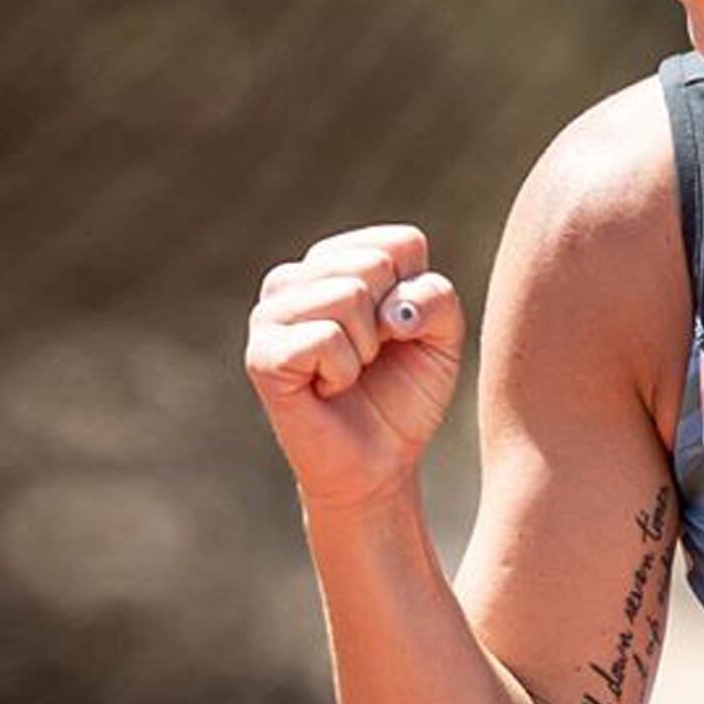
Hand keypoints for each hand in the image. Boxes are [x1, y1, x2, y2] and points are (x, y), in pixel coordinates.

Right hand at [243, 223, 464, 509]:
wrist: (378, 461)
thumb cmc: (405, 393)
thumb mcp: (442, 337)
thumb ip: (435, 297)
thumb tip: (392, 306)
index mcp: (334, 261)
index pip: (401, 242)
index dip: (417, 294)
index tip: (399, 332)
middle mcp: (294, 278)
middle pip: (374, 264)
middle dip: (391, 322)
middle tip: (372, 358)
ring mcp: (270, 314)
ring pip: (349, 295)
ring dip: (367, 348)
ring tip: (350, 372)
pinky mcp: (262, 354)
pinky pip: (326, 338)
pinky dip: (344, 371)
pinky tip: (328, 388)